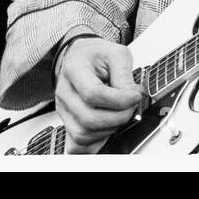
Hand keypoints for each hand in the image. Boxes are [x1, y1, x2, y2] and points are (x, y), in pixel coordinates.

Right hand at [54, 38, 143, 153]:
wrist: (82, 57)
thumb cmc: (98, 55)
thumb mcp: (117, 53)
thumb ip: (124, 75)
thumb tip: (132, 97)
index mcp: (74, 69)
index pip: (93, 94)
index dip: (119, 100)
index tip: (136, 95)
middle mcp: (64, 92)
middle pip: (88, 119)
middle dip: (119, 117)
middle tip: (132, 106)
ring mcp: (63, 110)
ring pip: (83, 135)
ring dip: (110, 129)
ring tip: (121, 113)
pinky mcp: (67, 123)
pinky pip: (77, 145)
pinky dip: (96, 143)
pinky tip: (109, 129)